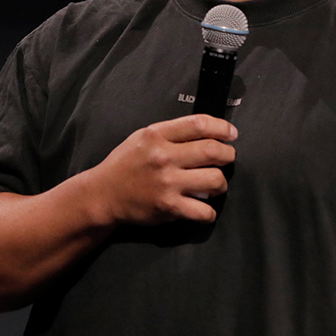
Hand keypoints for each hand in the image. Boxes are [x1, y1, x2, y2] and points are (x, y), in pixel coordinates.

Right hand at [89, 115, 236, 224]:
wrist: (104, 194)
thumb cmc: (126, 163)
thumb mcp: (143, 137)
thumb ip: (172, 133)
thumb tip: (208, 131)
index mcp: (157, 135)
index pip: (199, 124)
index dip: (222, 127)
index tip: (231, 133)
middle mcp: (163, 157)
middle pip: (213, 151)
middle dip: (228, 154)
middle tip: (227, 158)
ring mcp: (167, 183)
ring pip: (215, 180)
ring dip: (222, 183)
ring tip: (216, 183)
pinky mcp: (169, 207)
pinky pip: (204, 211)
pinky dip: (209, 211)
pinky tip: (204, 208)